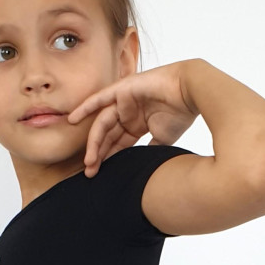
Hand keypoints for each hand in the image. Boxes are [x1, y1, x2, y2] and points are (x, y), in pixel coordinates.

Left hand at [66, 60, 197, 174]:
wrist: (191, 92)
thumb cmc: (182, 113)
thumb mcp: (163, 140)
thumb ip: (149, 152)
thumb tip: (141, 168)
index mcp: (138, 125)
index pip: (118, 144)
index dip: (109, 158)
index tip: (99, 174)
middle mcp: (129, 113)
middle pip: (108, 136)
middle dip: (98, 154)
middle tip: (90, 172)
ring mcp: (125, 101)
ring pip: (103, 123)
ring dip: (94, 142)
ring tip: (88, 160)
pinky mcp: (123, 89)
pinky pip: (100, 99)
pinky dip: (86, 107)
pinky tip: (72, 119)